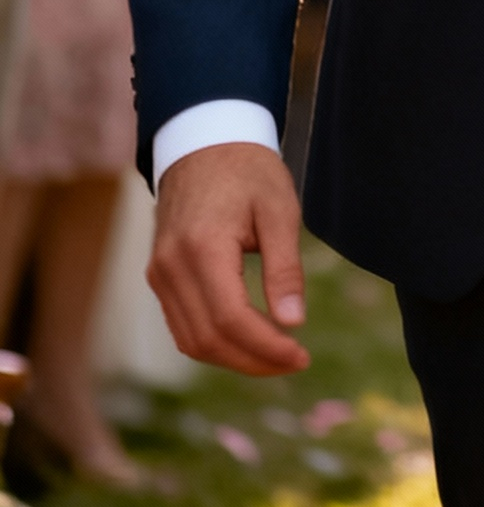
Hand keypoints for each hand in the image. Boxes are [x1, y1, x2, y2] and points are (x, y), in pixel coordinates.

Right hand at [148, 143, 308, 376]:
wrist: (204, 144)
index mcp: (202, 247)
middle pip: (207, 339)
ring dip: (233, 358)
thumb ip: (286, 267)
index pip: (229, 318)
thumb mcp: (279, 210)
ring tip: (277, 356)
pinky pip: (182, 325)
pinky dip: (214, 342)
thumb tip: (294, 323)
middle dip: (253, 359)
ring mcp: (159, 275)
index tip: (300, 356)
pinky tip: (249, 340)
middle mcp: (170, 268)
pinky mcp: (159, 277)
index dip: (265, 346)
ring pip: (191, 340)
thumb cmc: (249, 172)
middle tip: (295, 361)